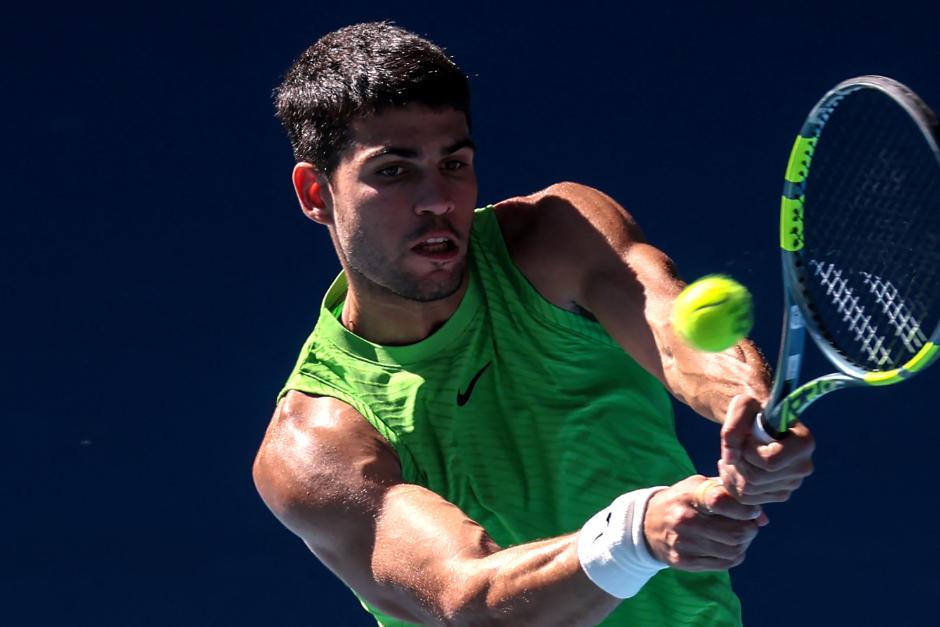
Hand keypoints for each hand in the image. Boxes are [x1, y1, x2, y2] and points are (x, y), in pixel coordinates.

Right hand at [643, 475, 766, 571]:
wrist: (647, 523)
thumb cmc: (682, 500)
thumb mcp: (700, 486)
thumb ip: (730, 495)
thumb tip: (762, 518)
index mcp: (689, 495)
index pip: (723, 500)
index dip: (746, 509)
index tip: (751, 511)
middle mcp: (684, 519)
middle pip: (735, 532)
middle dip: (750, 530)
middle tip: (749, 526)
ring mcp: (683, 543)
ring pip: (732, 551)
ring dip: (743, 545)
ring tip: (739, 536)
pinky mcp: (683, 561)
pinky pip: (723, 564)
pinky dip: (733, 556)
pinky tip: (728, 547)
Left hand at [718, 394, 815, 504]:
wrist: (758, 420)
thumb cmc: (753, 409)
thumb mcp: (741, 405)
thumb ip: (733, 426)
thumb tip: (731, 459)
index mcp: (803, 443)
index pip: (769, 462)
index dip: (748, 451)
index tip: (746, 436)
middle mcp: (803, 467)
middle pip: (756, 479)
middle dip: (737, 462)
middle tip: (734, 446)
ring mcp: (792, 484)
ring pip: (748, 490)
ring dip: (732, 472)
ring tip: (733, 454)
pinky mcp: (779, 493)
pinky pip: (746, 498)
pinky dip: (732, 483)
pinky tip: (733, 466)